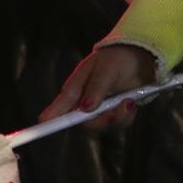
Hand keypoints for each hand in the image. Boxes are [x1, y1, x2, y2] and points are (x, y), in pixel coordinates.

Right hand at [39, 44, 155, 129]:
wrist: (139, 56)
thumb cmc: (116, 58)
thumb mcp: (106, 68)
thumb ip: (96, 87)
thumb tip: (85, 107)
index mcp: (76, 89)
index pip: (61, 106)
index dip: (51, 118)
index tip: (43, 124)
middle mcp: (85, 103)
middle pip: (84, 123)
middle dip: (99, 121)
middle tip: (112, 113)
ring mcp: (101, 110)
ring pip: (103, 126)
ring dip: (116, 118)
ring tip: (128, 102)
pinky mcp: (116, 113)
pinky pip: (118, 124)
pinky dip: (126, 117)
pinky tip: (131, 104)